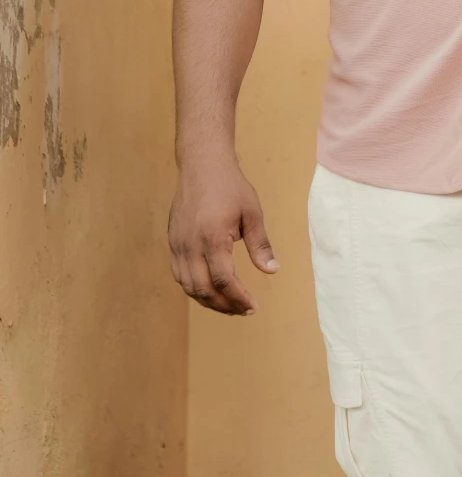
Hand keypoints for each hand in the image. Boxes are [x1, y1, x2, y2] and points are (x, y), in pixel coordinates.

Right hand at [169, 149, 277, 313]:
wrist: (202, 166)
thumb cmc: (230, 187)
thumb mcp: (253, 213)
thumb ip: (260, 245)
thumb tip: (272, 271)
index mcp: (212, 237)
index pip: (223, 280)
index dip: (238, 298)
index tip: (253, 306)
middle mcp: (190, 244)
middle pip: (203, 289)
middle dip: (224, 305)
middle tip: (243, 310)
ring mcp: (178, 244)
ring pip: (188, 286)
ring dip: (208, 301)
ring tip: (230, 305)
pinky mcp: (172, 242)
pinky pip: (180, 274)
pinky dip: (194, 288)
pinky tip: (211, 291)